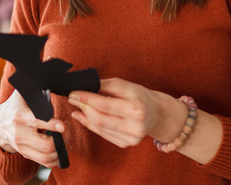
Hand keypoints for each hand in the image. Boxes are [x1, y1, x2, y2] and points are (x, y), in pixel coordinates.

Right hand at [0, 89, 65, 167]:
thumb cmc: (17, 105)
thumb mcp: (23, 93)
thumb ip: (35, 85)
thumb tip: (49, 72)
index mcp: (21, 116)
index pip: (37, 122)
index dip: (52, 125)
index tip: (63, 125)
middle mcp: (20, 134)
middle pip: (46, 145)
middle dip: (63, 139)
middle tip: (68, 130)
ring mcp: (22, 147)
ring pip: (47, 157)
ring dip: (62, 151)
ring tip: (67, 140)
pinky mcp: (25, 154)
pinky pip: (44, 163)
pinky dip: (56, 159)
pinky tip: (61, 150)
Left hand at [68, 78, 182, 147]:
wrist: (157, 113)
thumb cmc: (139, 96)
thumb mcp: (125, 85)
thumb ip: (104, 86)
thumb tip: (82, 86)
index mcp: (136, 109)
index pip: (104, 105)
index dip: (86, 99)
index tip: (73, 93)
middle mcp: (135, 127)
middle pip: (100, 119)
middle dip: (84, 108)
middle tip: (73, 99)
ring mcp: (131, 138)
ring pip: (100, 128)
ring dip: (85, 117)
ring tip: (77, 107)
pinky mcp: (126, 144)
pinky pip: (103, 134)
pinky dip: (91, 125)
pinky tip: (84, 117)